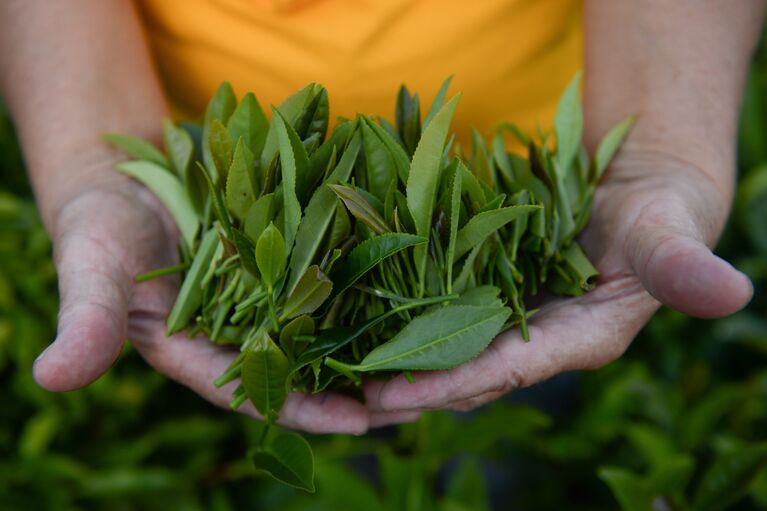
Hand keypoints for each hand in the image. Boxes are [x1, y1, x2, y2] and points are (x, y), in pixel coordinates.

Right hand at [31, 173, 413, 432]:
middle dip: (361, 386)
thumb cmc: (101, 226)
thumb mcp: (92, 269)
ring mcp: (268, 294)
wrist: (124, 171)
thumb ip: (84, 320)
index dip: (307, 407)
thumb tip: (50, 377)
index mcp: (199, 352)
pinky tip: (413, 287)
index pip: (259, 392)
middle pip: (310, 368)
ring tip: (436, 354)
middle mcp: (242, 331)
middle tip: (423, 398)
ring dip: (377, 341)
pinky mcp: (286, 256)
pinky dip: (367, 283)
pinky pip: (331, 273)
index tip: (360, 421)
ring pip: (330, 326)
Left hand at [364, 149, 752, 413]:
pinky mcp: (490, 295)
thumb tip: (734, 293)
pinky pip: (440, 314)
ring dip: (392, 361)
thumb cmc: (659, 215)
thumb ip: (686, 267)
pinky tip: (355, 318)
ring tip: (332, 371)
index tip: (392, 394)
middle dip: (406, 384)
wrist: (636, 193)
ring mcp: (510, 321)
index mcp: (580, 340)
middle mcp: (537, 341)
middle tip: (340, 394)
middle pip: (464, 371)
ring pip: (444, 350)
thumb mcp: (670, 235)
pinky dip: (400, 320)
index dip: (452, 382)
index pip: (507, 371)